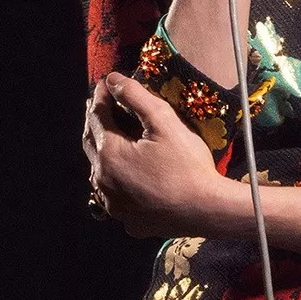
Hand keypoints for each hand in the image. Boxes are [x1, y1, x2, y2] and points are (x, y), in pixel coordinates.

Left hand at [83, 73, 230, 238]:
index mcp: (110, 154)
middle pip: (92, 143)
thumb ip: (136, 96)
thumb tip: (113, 79)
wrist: (208, 211)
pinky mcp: (128, 220)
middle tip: (103, 105)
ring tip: (112, 137)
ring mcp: (114, 205)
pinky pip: (115, 196)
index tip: (106, 82)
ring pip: (100, 172)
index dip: (101, 97)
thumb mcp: (164, 122)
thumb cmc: (189, 166)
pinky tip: (128, 175)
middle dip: (96, 121)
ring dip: (103, 152)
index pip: (97, 117)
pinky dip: (116, 179)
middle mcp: (104, 181)